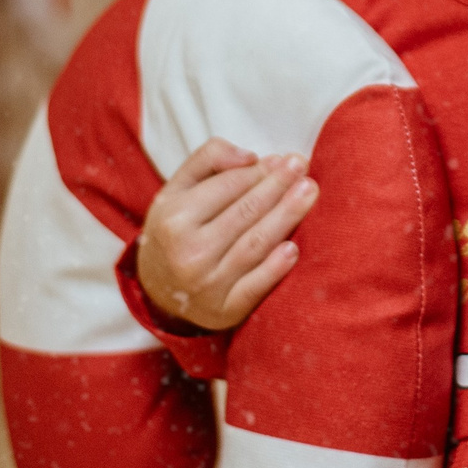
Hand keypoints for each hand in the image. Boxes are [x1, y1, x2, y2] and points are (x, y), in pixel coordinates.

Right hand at [132, 139, 317, 331]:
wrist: (159, 290)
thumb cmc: (176, 230)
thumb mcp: (177, 189)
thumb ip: (208, 159)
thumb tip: (250, 156)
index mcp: (174, 218)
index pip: (229, 186)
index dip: (260, 170)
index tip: (283, 159)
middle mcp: (189, 253)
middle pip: (246, 212)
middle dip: (279, 186)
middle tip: (302, 166)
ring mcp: (207, 284)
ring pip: (256, 244)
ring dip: (287, 215)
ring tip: (309, 191)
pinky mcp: (225, 310)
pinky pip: (255, 286)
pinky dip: (275, 268)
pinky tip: (294, 248)